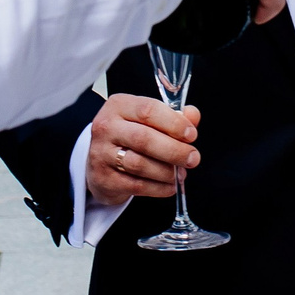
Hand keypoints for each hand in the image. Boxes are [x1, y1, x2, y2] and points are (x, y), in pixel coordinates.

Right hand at [84, 93, 199, 207]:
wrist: (101, 161)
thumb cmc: (129, 136)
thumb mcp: (148, 119)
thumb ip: (173, 116)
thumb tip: (193, 115)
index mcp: (119, 106)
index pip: (148, 110)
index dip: (174, 123)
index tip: (191, 134)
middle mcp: (106, 127)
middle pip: (143, 138)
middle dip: (174, 150)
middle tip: (192, 158)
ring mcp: (102, 154)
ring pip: (139, 164)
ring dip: (166, 171)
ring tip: (180, 173)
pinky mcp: (104, 178)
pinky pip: (137, 185)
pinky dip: (159, 187)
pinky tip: (170, 185)